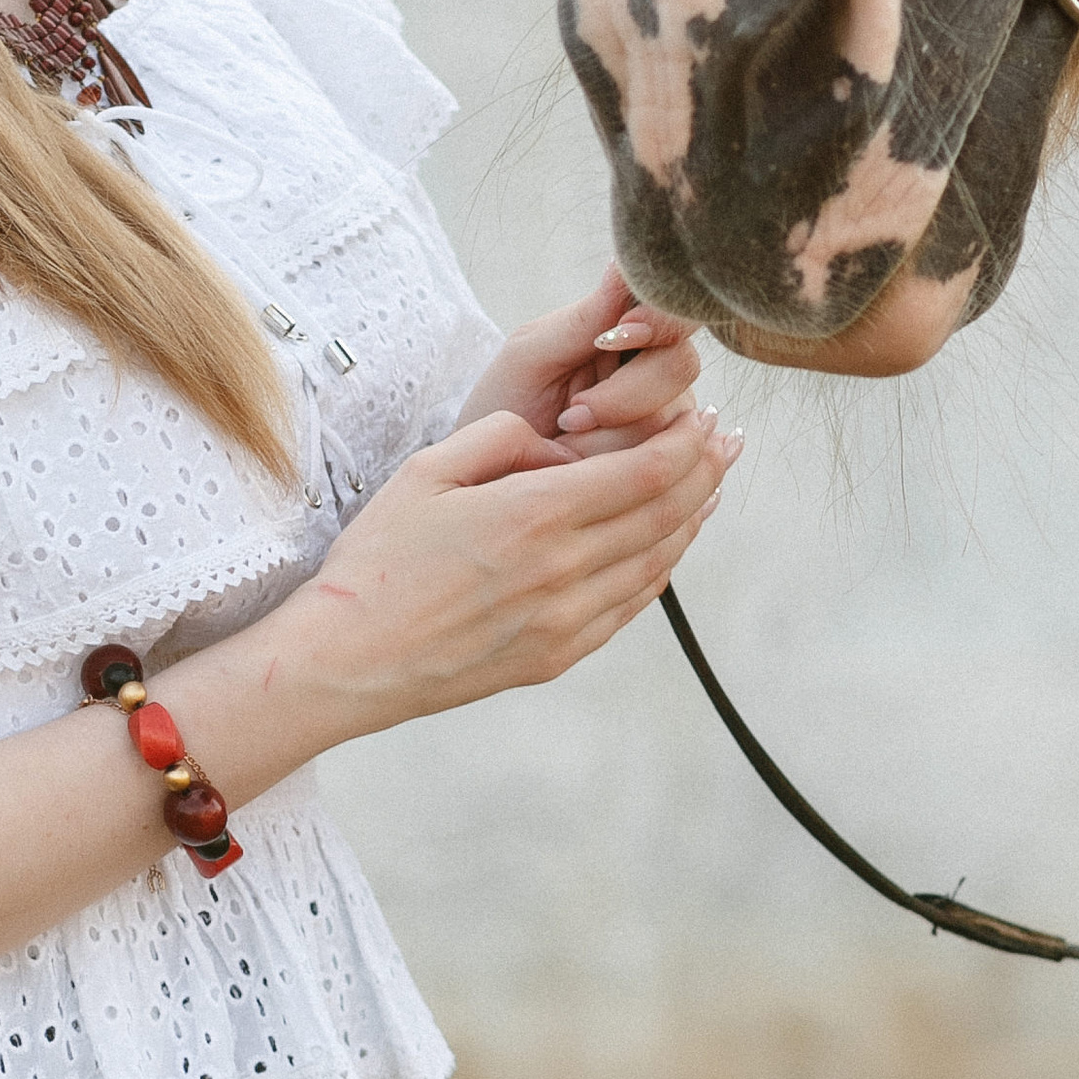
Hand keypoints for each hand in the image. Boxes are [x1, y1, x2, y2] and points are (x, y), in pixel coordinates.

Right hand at [288, 395, 739, 732]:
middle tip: (729, 441)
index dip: (687, 443)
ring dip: (693, 519)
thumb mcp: (429, 470)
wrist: (349, 660)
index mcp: (535, 514)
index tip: (705, 418)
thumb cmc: (378, 559)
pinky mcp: (558, 654)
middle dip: (705, 471)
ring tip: (712, 485)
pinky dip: (660, 568)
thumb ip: (501, 438)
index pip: (644, 472)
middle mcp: (564, 570)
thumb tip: (554, 440)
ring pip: (657, 562)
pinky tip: (668, 546)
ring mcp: (567, 619)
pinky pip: (630, 606)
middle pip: (665, 514)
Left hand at [454, 265, 702, 457]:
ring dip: (609, 440)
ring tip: (566, 442)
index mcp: (630, 326)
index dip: (656, 322)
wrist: (491, 469)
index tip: (612, 337)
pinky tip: (584, 464)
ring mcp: (669, 416)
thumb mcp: (532, 356)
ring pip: (673, 424)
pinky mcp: (665, 461)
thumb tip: (623, 264)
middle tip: (570, 414)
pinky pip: (664, 466)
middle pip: (680, 367)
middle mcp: (659, 368)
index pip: (675, 310)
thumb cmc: (509, 402)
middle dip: (622, 398)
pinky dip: (614, 470)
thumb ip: (583, 319)